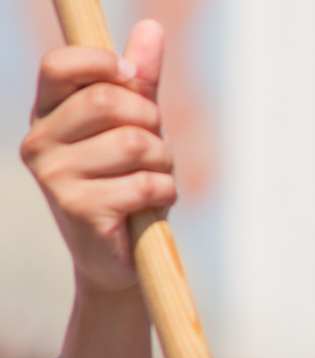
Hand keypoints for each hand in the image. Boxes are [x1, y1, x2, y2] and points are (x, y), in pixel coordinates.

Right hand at [21, 21, 173, 295]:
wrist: (119, 259)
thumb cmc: (127, 185)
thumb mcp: (134, 128)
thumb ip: (140, 82)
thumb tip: (151, 28)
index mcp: (47, 114)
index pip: (59, 64)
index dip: (103, 62)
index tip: (133, 77)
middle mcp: (38, 141)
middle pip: (108, 103)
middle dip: (151, 122)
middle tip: (155, 148)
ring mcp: (53, 177)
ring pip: (135, 144)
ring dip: (163, 163)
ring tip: (154, 179)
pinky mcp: (77, 208)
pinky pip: (143, 184)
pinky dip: (163, 193)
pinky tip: (151, 205)